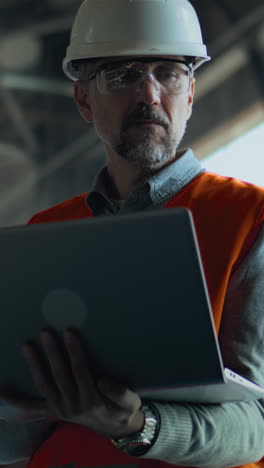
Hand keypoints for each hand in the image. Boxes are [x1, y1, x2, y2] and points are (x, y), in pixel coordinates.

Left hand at [0, 329, 143, 437]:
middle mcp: (73, 405)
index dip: (74, 351)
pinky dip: (16, 398)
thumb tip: (103, 380)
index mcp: (92, 400)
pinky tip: (2, 389)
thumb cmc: (122, 410)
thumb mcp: (131, 402)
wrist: (114, 429)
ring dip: (34, 365)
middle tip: (45, 332)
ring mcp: (60, 409)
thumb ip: (120, 393)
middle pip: (60, 375)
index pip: (80, 371)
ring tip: (27, 345)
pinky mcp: (53, 410)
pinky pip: (32, 405)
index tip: (69, 332)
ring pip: (44, 385)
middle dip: (52, 352)